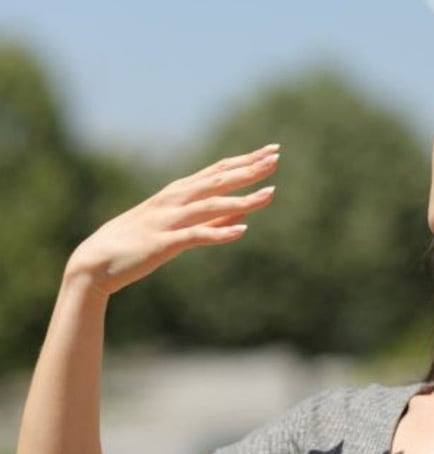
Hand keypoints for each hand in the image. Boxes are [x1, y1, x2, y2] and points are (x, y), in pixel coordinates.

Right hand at [65, 144, 279, 295]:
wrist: (96, 262)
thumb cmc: (140, 241)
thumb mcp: (180, 225)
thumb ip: (214, 217)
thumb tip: (245, 210)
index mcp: (179, 192)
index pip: (218, 170)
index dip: (246, 160)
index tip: (271, 151)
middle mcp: (175, 199)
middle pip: (218, 180)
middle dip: (249, 170)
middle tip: (276, 159)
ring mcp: (169, 220)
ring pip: (211, 205)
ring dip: (243, 199)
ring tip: (270, 195)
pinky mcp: (163, 243)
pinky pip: (195, 236)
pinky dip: (219, 232)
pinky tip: (241, 232)